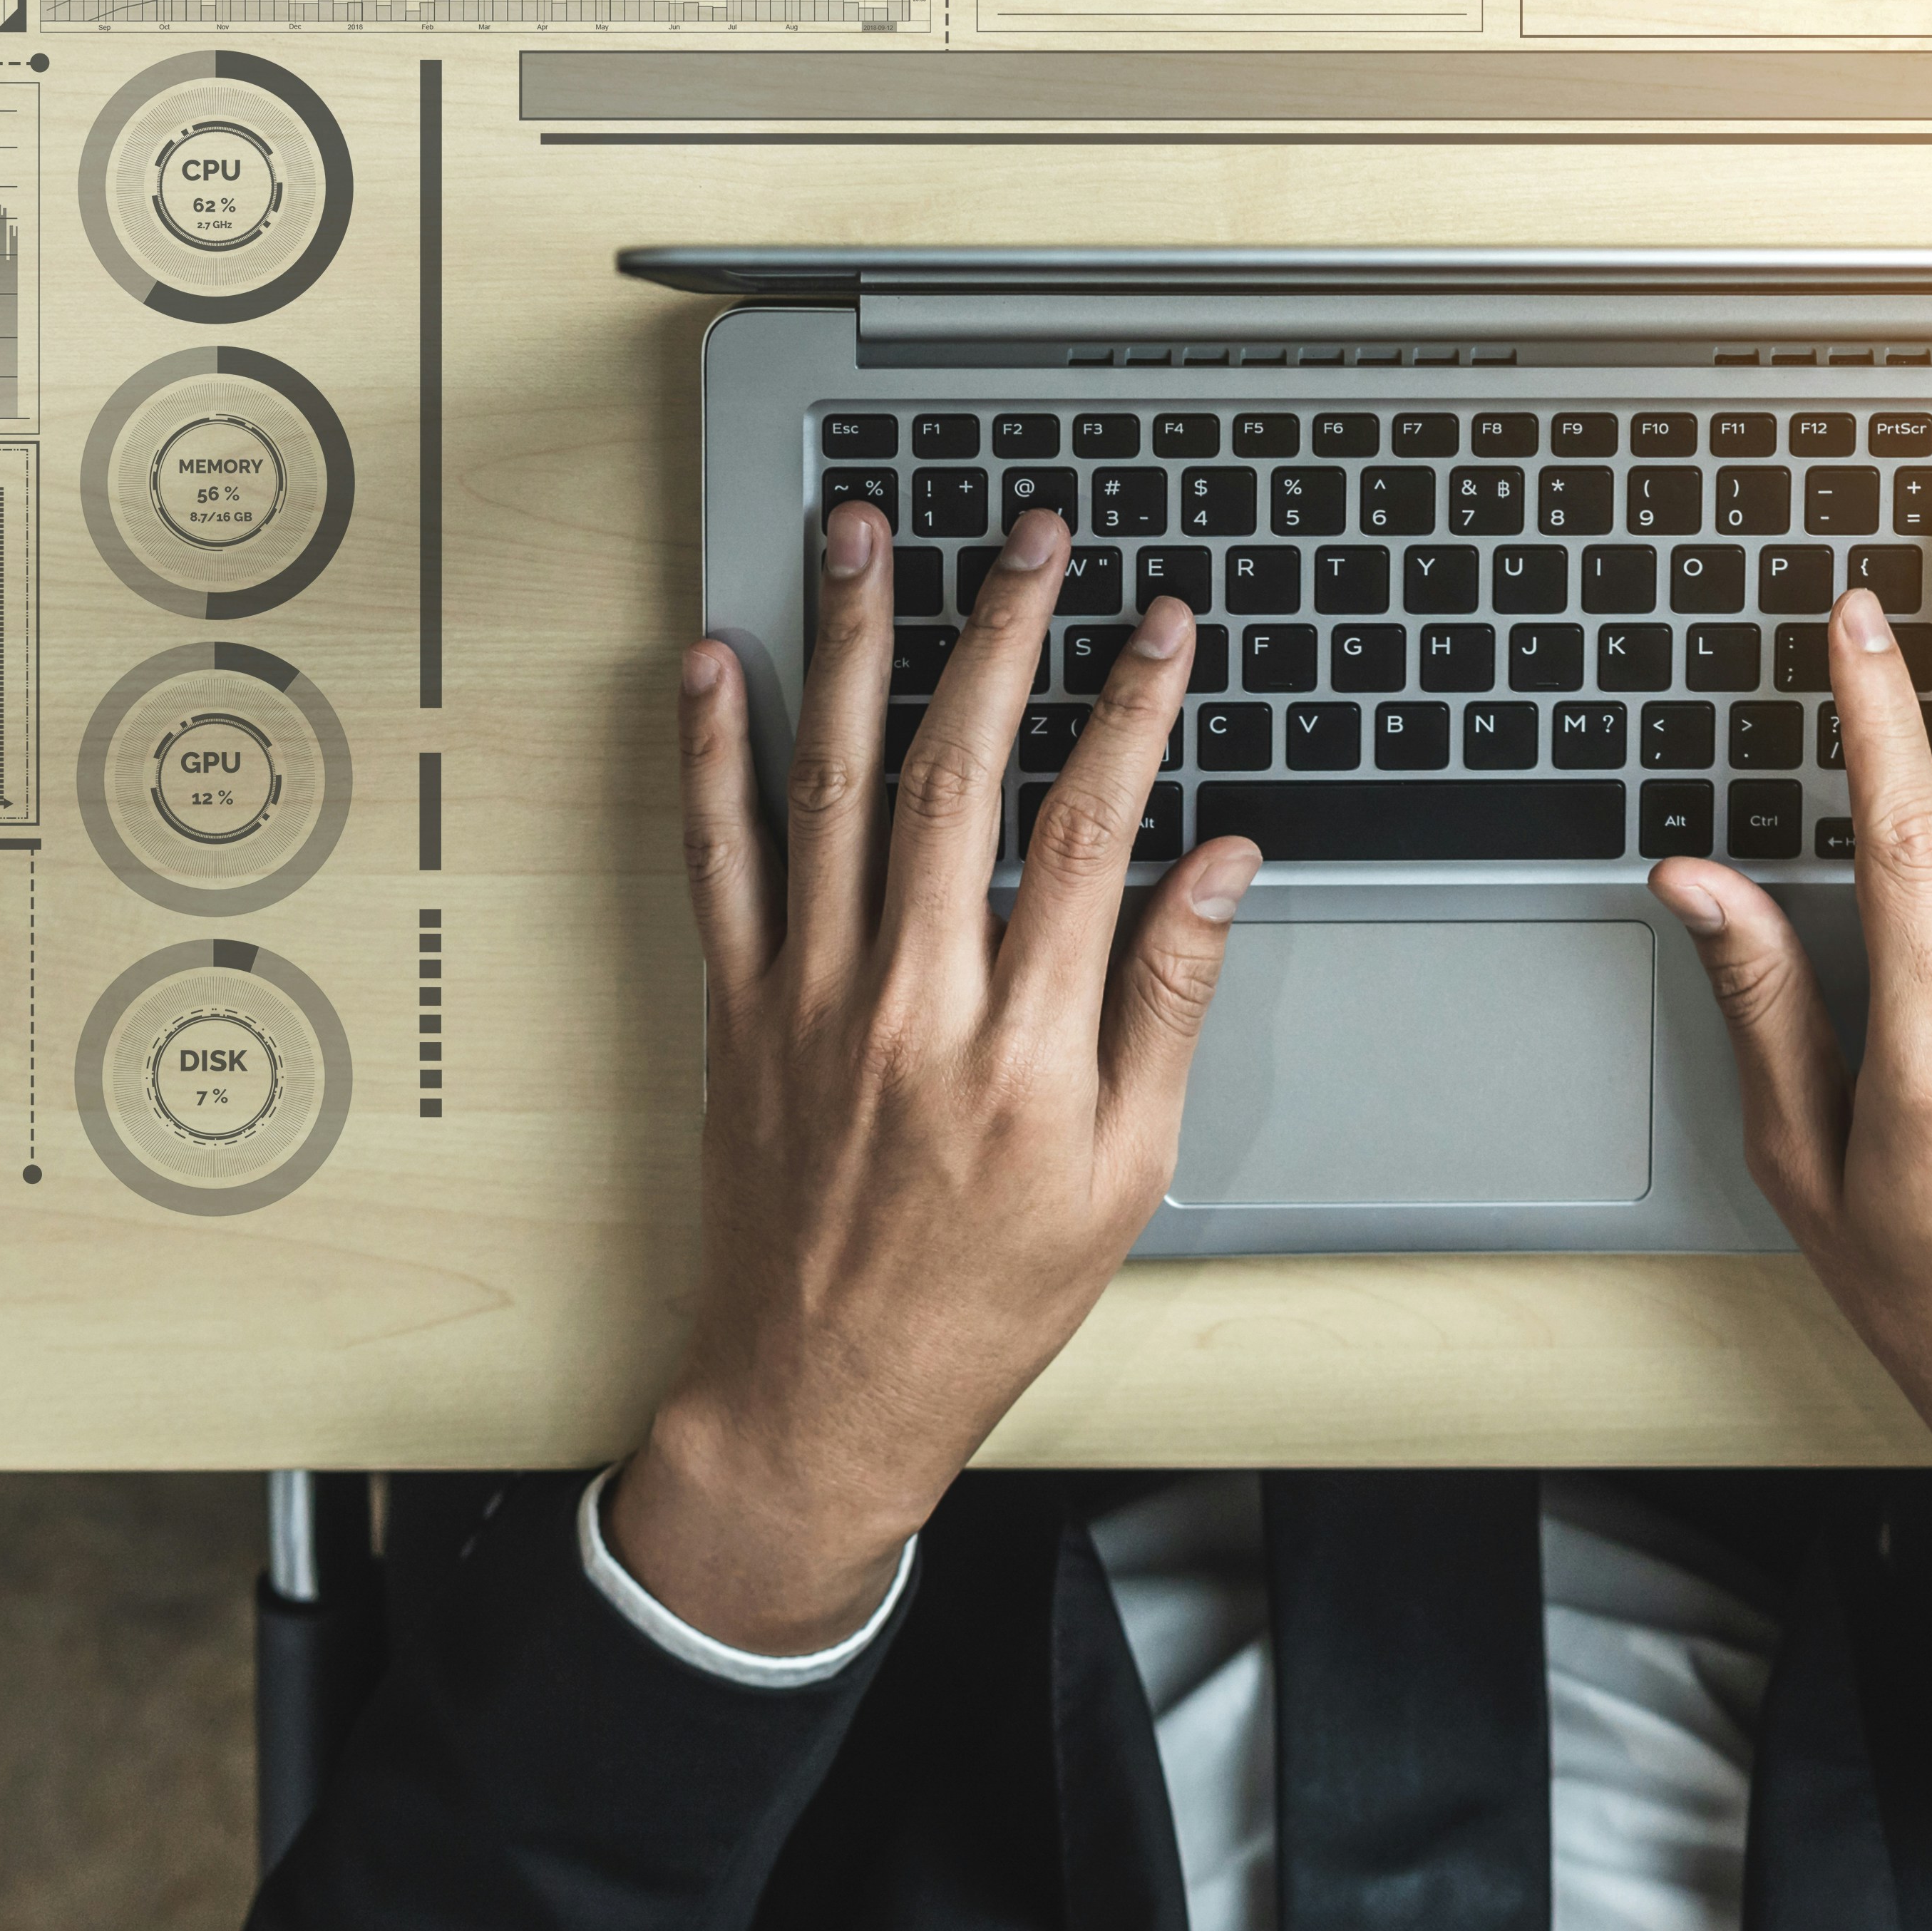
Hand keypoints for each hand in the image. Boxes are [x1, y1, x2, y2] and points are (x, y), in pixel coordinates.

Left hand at [620, 498, 1257, 1654]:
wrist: (819, 1395)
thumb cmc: (982, 1299)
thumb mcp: (1124, 1176)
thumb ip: (1168, 1007)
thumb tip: (1222, 866)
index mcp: (1024, 1048)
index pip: (1090, 827)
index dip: (1130, 709)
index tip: (1159, 627)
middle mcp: (909, 1002)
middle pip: (956, 771)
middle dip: (1000, 632)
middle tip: (1030, 536)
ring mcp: (809, 996)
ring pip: (830, 781)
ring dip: (850, 643)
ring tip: (866, 535)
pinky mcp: (737, 1008)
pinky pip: (717, 856)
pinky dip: (709, 752)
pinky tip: (712, 661)